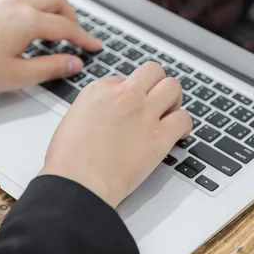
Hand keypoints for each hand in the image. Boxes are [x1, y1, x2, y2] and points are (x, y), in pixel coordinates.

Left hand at [0, 0, 101, 91]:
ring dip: (52, 5)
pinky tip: (25, 20)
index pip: (67, 27)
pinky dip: (33, 3)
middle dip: (72, 16)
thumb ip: (51, 68)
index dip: (84, 39)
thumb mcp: (17, 76)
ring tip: (54, 24)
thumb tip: (74, 63)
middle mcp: (17, 3)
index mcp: (27, 21)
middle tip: (75, 35)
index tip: (94, 46)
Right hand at [39, 63, 192, 207]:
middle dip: (156, 84)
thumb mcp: (73, 119)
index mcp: (99, 90)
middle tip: (155, 100)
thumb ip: (94, 109)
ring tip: (168, 113)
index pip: (124, 79)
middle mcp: (124, 95)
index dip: (129, 93)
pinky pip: (184, 119)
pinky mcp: (159, 137)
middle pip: (152, 71)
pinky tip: (177, 134)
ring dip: (173, 99)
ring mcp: (143, 113)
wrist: (78, 182)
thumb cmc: (69, 160)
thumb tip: (107, 115)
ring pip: (173, 87)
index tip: (129, 107)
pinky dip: (184, 126)